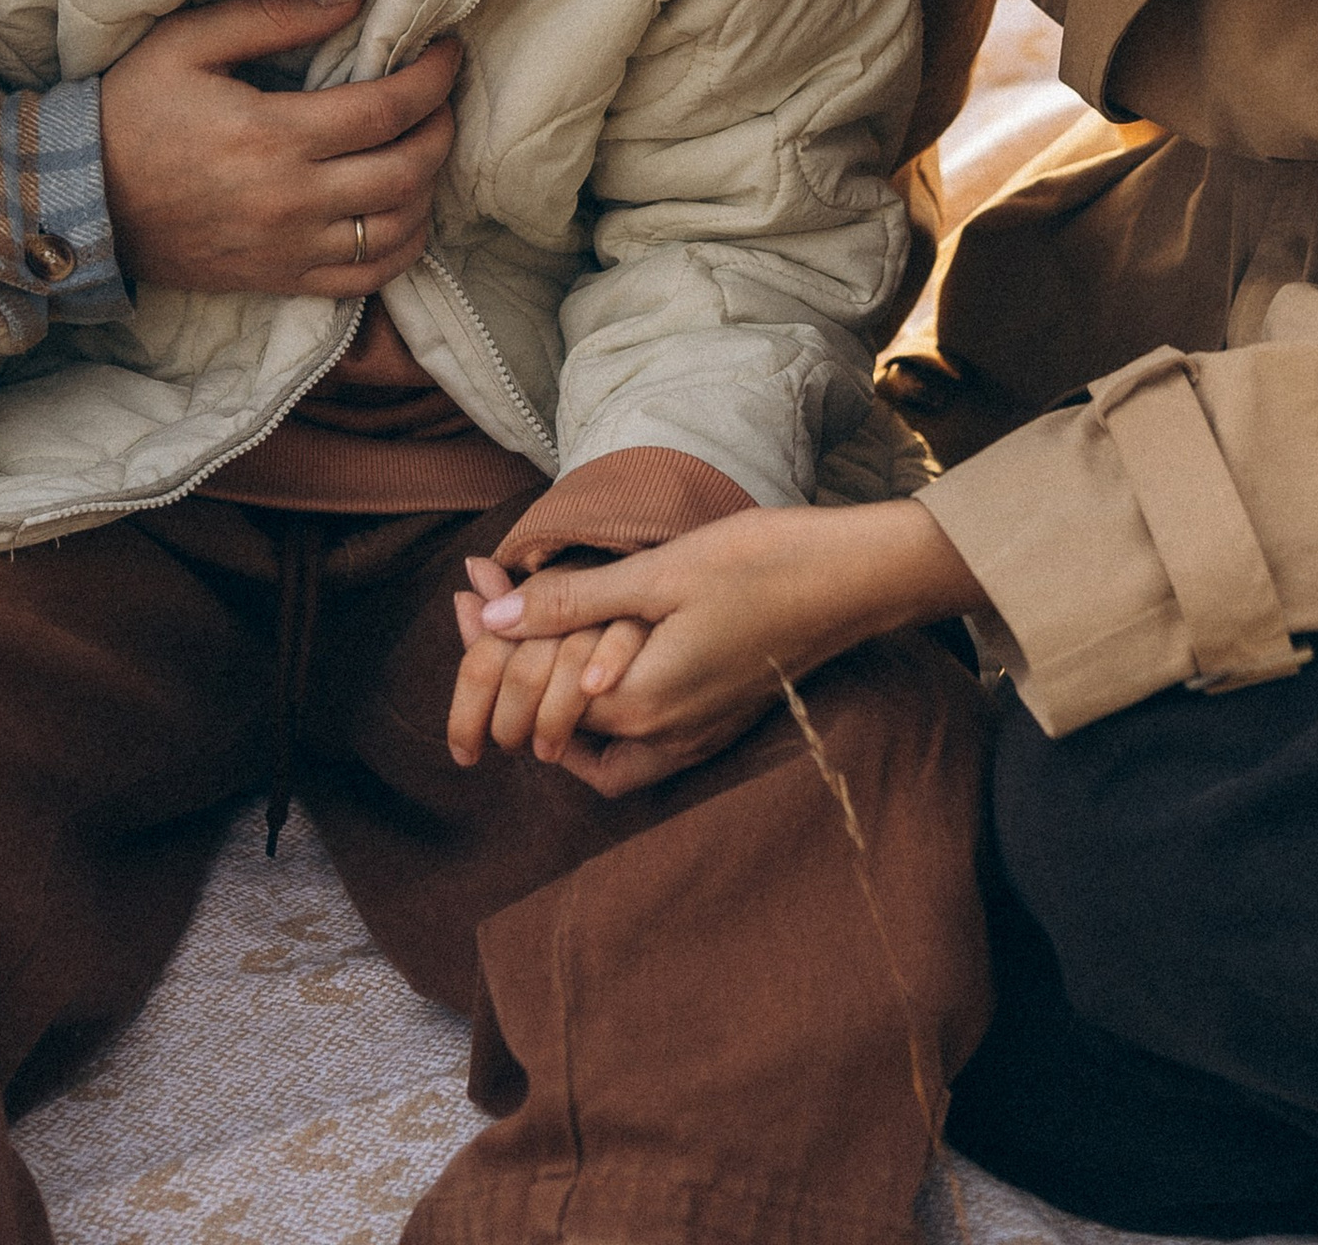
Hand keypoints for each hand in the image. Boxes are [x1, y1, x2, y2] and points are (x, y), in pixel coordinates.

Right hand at [99, 0, 458, 298]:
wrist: (79, 201)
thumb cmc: (130, 112)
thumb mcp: (188, 43)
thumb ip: (274, 17)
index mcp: (273, 136)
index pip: (387, 110)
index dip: (432, 78)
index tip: (446, 50)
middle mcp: (291, 200)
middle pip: (407, 171)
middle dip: (441, 128)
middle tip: (442, 96)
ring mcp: (287, 248)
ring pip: (397, 229)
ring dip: (428, 187)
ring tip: (425, 147)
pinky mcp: (278, 279)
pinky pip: (365, 279)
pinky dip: (401, 249)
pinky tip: (403, 214)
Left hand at [446, 554, 749, 795]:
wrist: (848, 580)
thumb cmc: (757, 566)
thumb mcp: (656, 575)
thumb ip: (572, 602)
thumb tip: (492, 613)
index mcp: (643, 706)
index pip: (533, 697)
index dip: (490, 645)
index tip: (469, 591)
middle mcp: (666, 738)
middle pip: (555, 729)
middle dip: (508, 673)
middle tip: (484, 608)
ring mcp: (696, 738)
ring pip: (597, 751)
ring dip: (552, 705)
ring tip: (527, 652)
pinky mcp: (717, 723)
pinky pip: (638, 745)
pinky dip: (599, 717)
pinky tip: (593, 669)